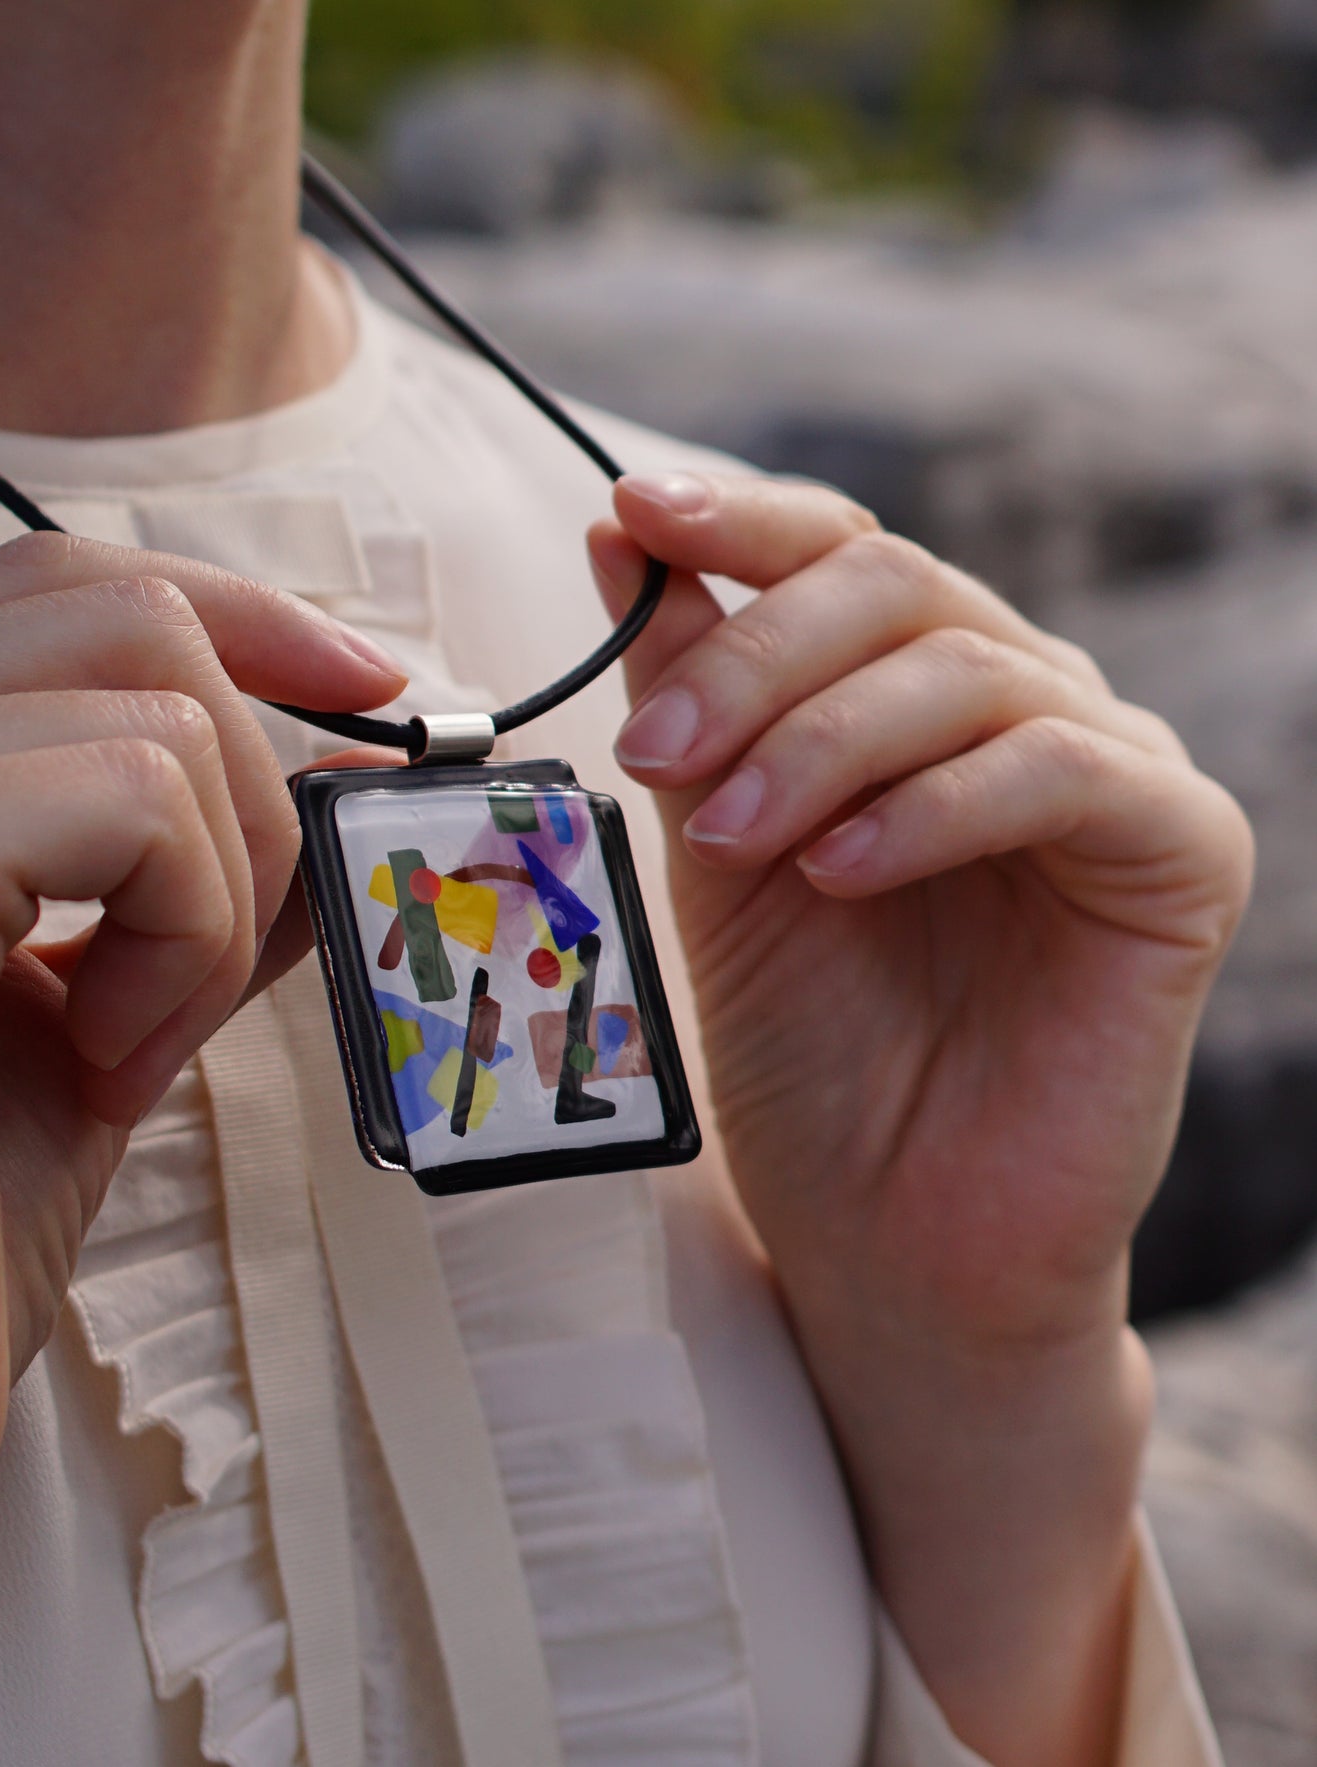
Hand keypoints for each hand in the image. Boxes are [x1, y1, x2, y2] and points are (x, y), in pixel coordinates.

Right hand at [0, 531, 404, 1625]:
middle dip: (255, 776)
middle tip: (234, 946)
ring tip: (125, 1043)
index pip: (60, 589)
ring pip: (160, 707)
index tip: (372, 687)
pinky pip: (136, 796)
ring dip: (216, 897)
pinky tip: (105, 1053)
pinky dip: (185, 930)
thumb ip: (198, 881)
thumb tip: (342, 771)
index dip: (241, 614)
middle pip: (122, 611)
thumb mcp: (101, 1015)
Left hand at [590, 473, 1251, 1763]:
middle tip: (656, 753)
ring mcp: (1112, 772)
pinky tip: (845, 868)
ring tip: (733, 838)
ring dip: (823, 740)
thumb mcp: (717, 853)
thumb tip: (619, 540)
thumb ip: (692, 702)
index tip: (630, 517)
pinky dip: (935, 807)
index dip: (742, 523)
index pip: (845, 556)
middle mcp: (1023, 709)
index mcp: (918, 698)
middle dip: (755, 659)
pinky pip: (1064, 772)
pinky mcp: (1180, 856)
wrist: (893, 1235)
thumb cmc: (809, 1053)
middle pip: (900, 588)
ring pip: (972, 670)